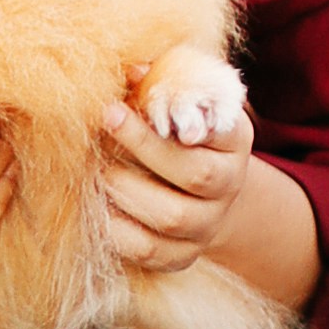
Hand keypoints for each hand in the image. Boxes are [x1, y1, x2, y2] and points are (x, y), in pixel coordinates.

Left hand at [99, 97, 325, 314]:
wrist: (197, 194)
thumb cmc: (173, 132)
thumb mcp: (177, 102)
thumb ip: (161, 85)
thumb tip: (132, 72)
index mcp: (233, 140)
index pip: (219, 128)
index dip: (183, 115)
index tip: (138, 90)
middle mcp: (229, 185)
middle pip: (196, 174)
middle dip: (143, 146)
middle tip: (105, 119)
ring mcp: (208, 225)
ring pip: (172, 216)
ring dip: (125, 189)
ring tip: (96, 167)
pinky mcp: (182, 256)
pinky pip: (148, 250)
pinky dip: (115, 229)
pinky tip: (95, 204)